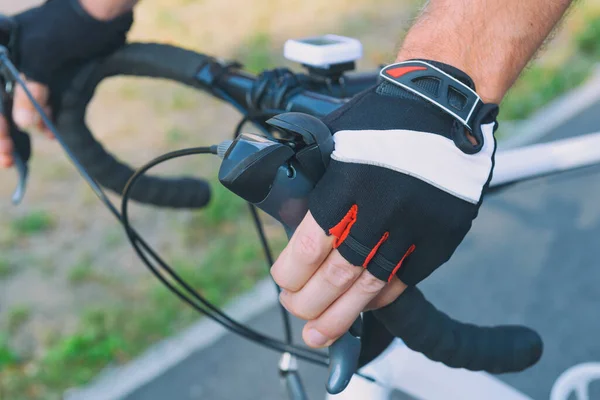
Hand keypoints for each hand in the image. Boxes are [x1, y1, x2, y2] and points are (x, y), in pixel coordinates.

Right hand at [0, 0, 133, 168]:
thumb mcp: (47, 52)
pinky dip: (42, 118)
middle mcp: (9, 60)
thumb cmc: (72, 23)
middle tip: (11, 161)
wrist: (104, 11)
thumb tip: (23, 122)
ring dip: (23, 130)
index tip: (4, 150)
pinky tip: (49, 133)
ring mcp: (28, 67)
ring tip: (24, 155)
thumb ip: (32, 84)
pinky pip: (39, 100)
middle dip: (4, 132)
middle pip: (0, 101)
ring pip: (18, 104)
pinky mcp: (48, 74)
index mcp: (0, 51)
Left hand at [271, 60, 498, 347]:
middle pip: (337, 274)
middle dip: (310, 303)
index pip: (310, 246)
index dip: (291, 274)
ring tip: (322, 335)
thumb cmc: (383, 117)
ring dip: (343, 314)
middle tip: (297, 314)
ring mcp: (414, 225)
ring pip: (371, 284)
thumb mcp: (333, 136)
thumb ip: (309, 172)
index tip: (283, 282)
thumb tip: (282, 203)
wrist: (442, 104)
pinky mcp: (441, 235)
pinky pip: (407, 278)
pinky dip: (382, 296)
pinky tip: (364, 306)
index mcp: (347, 182)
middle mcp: (380, 208)